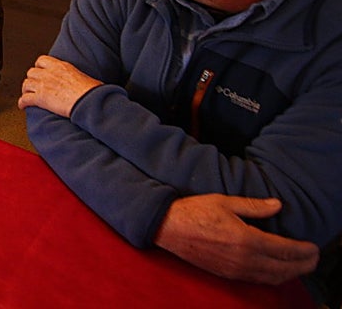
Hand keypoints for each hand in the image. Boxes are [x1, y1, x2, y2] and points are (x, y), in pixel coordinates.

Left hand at [18, 54, 101, 117]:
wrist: (88, 101)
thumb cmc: (92, 91)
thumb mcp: (84, 77)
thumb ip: (76, 76)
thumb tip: (83, 82)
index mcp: (60, 66)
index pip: (42, 60)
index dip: (39, 67)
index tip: (40, 72)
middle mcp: (49, 73)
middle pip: (31, 72)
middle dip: (31, 79)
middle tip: (33, 85)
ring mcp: (43, 85)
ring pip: (26, 84)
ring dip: (26, 90)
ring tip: (27, 94)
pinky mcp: (40, 98)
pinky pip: (25, 99)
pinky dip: (22, 102)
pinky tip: (23, 106)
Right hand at [154, 195, 318, 283]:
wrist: (168, 227)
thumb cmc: (194, 211)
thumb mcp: (225, 201)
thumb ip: (254, 206)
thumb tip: (277, 205)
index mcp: (246, 238)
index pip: (285, 249)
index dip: (304, 250)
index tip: (314, 247)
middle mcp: (244, 258)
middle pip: (284, 268)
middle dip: (303, 264)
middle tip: (314, 258)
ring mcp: (236, 269)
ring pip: (273, 278)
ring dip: (291, 274)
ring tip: (301, 266)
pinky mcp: (227, 274)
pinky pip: (258, 281)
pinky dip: (274, 278)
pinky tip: (277, 272)